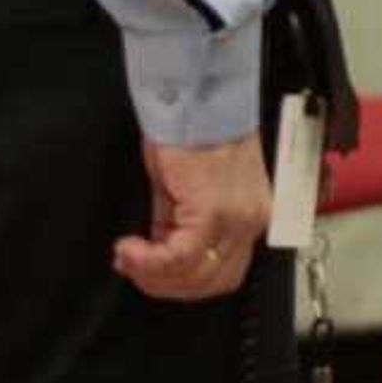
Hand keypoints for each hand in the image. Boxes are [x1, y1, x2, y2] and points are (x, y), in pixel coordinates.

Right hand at [113, 133, 271, 301]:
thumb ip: (180, 226)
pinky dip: (149, 261)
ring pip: (195, 276)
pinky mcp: (214, 209)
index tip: (147, 271)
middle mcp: (252, 219)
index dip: (179, 281)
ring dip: (153, 275)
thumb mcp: (189, 189)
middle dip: (165, 285)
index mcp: (251, 214)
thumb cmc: (193, 129)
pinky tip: (130, 248)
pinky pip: (179, 256)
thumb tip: (156, 256)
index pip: (222, 273)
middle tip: (134, 268)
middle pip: (211, 282)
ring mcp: (237, 216)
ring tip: (129, 256)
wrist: (195, 97)